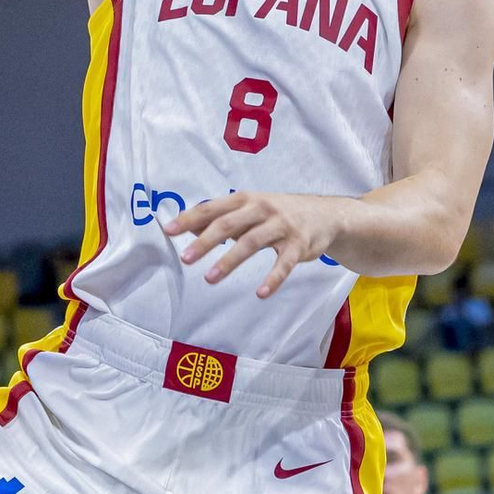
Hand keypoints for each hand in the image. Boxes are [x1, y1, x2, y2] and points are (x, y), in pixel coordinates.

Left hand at [164, 192, 340, 298]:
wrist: (325, 215)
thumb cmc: (278, 213)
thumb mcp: (249, 209)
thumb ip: (219, 217)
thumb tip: (184, 226)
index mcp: (245, 199)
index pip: (212, 209)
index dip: (189, 219)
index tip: (168, 231)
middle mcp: (262, 209)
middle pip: (228, 224)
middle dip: (205, 241)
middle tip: (185, 258)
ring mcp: (281, 226)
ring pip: (251, 243)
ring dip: (229, 261)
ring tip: (209, 278)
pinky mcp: (298, 244)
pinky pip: (284, 264)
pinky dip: (272, 279)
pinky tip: (260, 293)